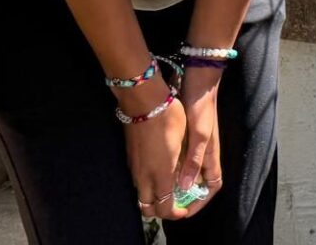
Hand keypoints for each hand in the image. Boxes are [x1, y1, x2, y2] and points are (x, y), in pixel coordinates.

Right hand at [124, 91, 187, 222]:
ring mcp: (134, 167)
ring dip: (152, 196)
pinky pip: (136, 180)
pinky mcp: (129, 157)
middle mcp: (144, 176)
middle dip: (160, 210)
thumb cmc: (169, 118)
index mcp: (161, 175)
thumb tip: (186, 182)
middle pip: (147, 208)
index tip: (183, 209)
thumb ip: (184, 166)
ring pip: (140, 194)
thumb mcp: (184, 142)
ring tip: (166, 186)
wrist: (143, 100)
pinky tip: (156, 171)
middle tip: (173, 202)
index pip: (164, 209)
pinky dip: (145, 184)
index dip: (174, 214)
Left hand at [169, 74, 223, 219]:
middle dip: (188, 195)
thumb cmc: (201, 107)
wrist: (197, 81)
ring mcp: (197, 144)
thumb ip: (193, 161)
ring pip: (190, 171)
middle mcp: (206, 153)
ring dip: (179, 182)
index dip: (201, 200)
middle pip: (200, 181)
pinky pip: (182, 159)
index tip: (185, 210)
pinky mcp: (188, 136)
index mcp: (211, 155)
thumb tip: (185, 186)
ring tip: (163, 190)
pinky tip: (161, 168)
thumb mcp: (199, 135)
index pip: (212, 186)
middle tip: (171, 203)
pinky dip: (174, 167)